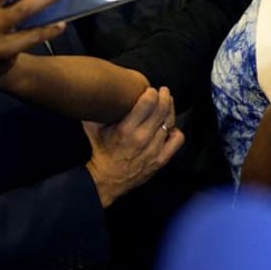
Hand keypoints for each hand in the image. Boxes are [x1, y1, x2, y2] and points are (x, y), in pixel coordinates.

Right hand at [85, 86, 183, 206]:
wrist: (106, 180)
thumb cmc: (100, 151)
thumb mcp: (93, 127)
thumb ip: (96, 109)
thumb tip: (98, 91)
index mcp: (126, 129)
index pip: (148, 102)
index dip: (152, 92)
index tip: (150, 89)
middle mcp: (141, 138)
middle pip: (162, 109)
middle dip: (165, 96)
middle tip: (163, 91)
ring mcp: (153, 150)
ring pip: (170, 122)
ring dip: (170, 110)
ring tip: (167, 104)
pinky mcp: (160, 160)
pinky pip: (177, 140)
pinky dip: (176, 131)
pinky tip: (170, 127)